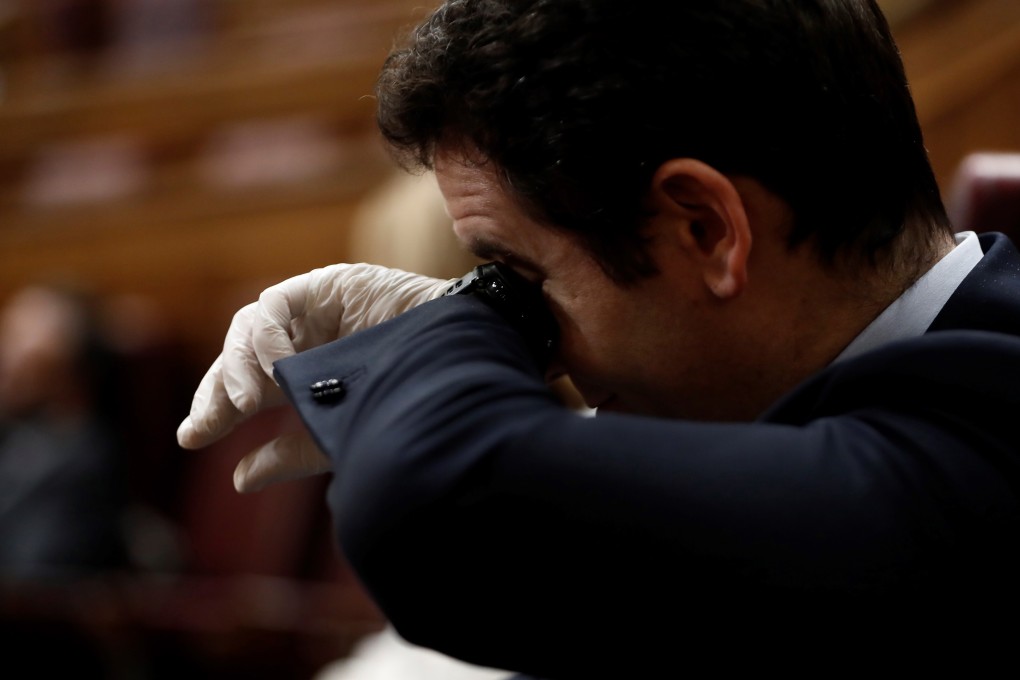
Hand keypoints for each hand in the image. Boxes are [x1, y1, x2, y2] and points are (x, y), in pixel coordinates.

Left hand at [177, 263, 454, 491]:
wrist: (451, 369)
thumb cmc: (403, 401)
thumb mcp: (337, 434)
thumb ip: (290, 452)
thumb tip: (238, 479)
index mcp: (303, 372)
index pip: (244, 385)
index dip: (214, 407)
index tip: (191, 437)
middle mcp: (303, 339)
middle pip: (238, 356)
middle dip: (217, 389)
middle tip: (206, 424)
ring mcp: (313, 311)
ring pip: (248, 327)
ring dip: (238, 366)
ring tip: (244, 405)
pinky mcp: (327, 285)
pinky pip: (275, 305)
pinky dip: (267, 336)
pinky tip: (277, 367)